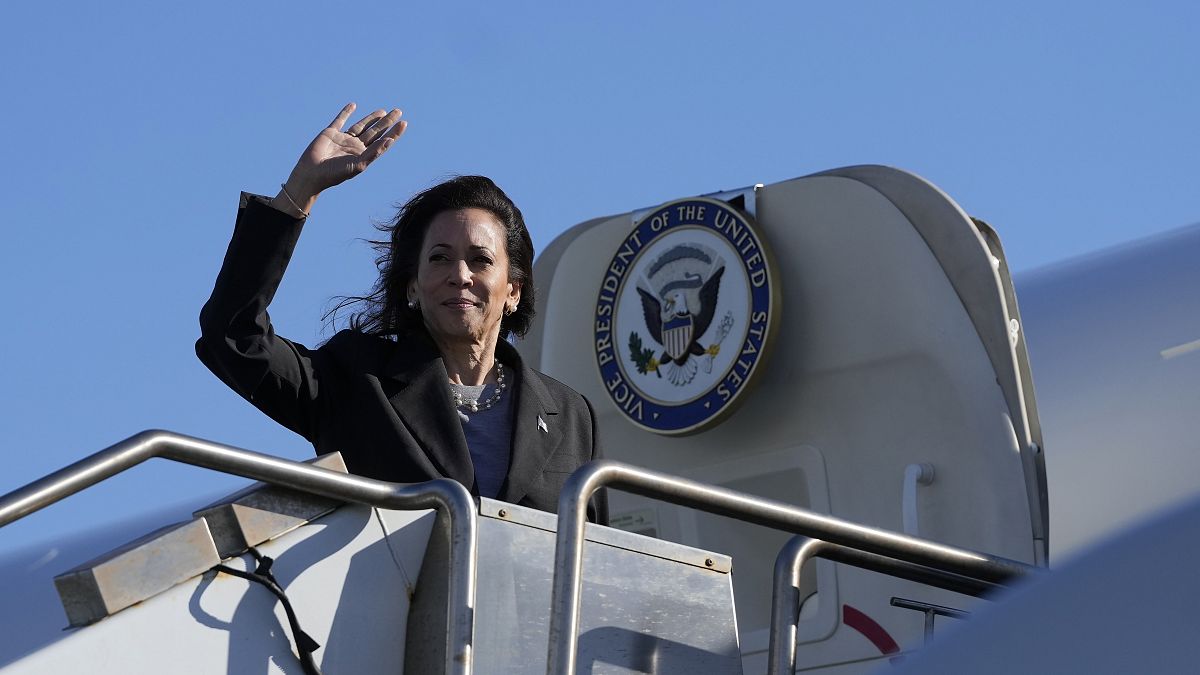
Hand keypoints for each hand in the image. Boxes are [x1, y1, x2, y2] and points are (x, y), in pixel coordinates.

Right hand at [276, 103, 407, 214]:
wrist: (312, 173)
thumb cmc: (336, 173)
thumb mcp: (359, 164)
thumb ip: (374, 152)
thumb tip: (390, 140)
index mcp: (364, 155)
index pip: (382, 141)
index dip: (394, 133)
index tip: (404, 123)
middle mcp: (355, 146)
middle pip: (375, 131)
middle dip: (386, 122)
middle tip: (398, 111)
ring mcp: (343, 139)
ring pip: (361, 125)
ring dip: (372, 118)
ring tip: (383, 111)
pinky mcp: (330, 133)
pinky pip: (340, 120)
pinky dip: (345, 112)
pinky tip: (353, 105)